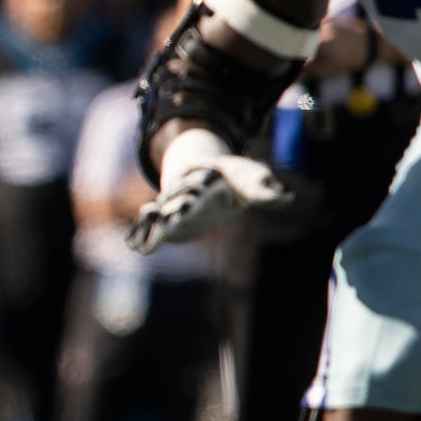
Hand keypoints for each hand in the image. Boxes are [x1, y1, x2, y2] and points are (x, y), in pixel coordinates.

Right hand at [128, 128, 289, 254]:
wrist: (213, 174)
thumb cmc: (238, 178)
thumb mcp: (255, 179)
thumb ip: (267, 190)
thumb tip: (287, 197)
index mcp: (205, 180)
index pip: (197, 186)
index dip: (192, 194)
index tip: (188, 203)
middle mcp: (185, 192)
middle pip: (174, 200)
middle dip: (170, 210)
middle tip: (167, 221)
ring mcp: (174, 204)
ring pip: (158, 213)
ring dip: (149, 224)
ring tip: (140, 240)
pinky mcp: (169, 219)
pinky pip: (150, 226)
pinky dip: (142, 234)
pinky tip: (134, 247)